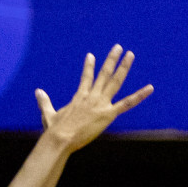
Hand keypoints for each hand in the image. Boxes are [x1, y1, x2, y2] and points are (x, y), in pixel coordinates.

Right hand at [35, 46, 152, 152]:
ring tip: (130, 54)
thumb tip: (37, 92)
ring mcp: (100, 104)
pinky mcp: (107, 114)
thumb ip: (44, 102)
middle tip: (118, 47)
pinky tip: (149, 88)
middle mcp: (91, 96)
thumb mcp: (48, 114)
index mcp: (79, 97)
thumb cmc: (54, 130)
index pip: (86, 78)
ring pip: (115, 81)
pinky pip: (127, 103)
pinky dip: (139, 96)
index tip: (91, 55)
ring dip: (123, 67)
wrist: (60, 139)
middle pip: (104, 74)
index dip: (88, 66)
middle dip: (111, 59)